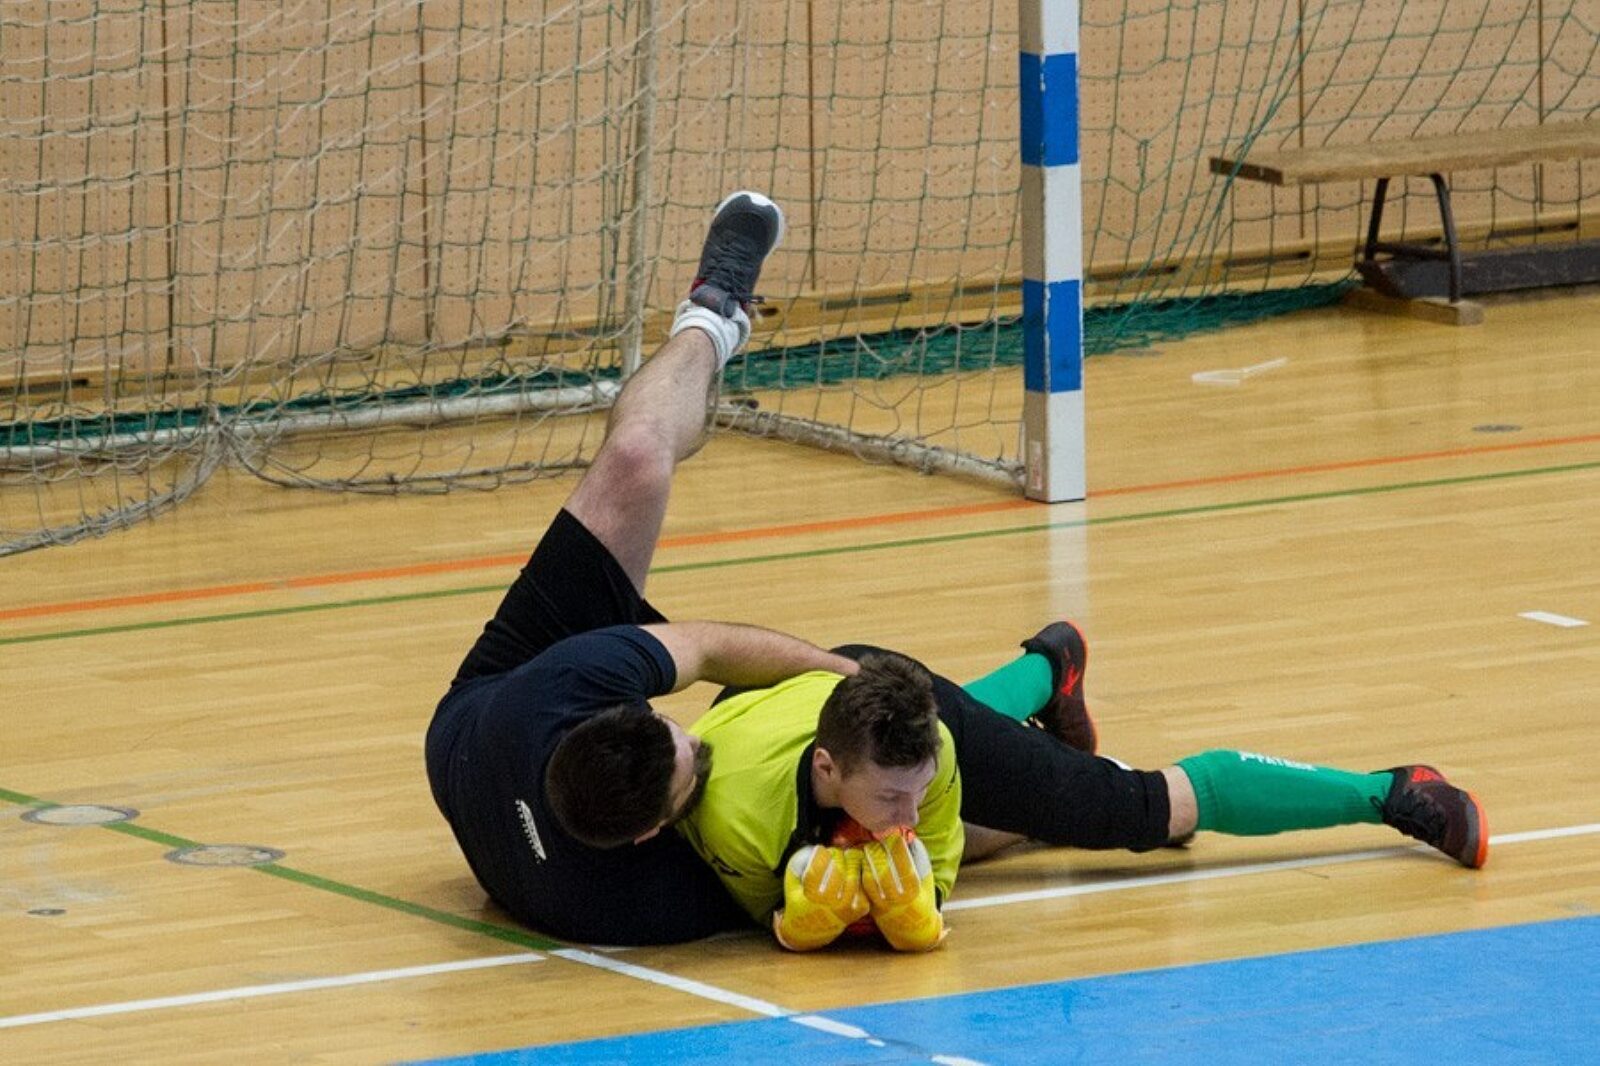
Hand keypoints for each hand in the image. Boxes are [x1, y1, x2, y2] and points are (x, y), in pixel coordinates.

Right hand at [771, 845, 869, 951]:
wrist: (811, 932)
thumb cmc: (800, 905)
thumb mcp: (791, 888)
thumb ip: (795, 868)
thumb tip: (807, 848)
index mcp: (812, 897)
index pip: (819, 868)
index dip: (821, 854)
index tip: (820, 850)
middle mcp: (830, 903)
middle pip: (839, 869)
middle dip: (837, 855)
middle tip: (835, 851)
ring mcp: (846, 907)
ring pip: (854, 876)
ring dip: (851, 861)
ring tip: (847, 856)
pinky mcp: (858, 910)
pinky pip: (864, 886)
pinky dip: (862, 874)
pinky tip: (857, 868)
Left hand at [861, 830, 946, 951]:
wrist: (914, 929)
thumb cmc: (922, 896)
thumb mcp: (926, 879)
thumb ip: (920, 858)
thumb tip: (909, 836)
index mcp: (914, 892)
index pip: (905, 867)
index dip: (898, 850)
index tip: (894, 836)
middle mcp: (898, 900)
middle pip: (884, 873)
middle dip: (878, 854)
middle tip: (875, 841)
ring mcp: (883, 905)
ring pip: (870, 881)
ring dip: (866, 862)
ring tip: (866, 849)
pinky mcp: (872, 908)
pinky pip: (863, 889)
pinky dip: (860, 873)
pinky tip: (860, 861)